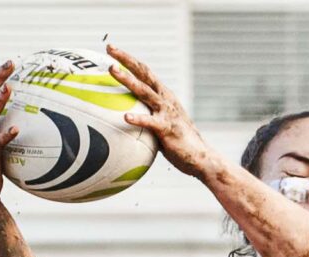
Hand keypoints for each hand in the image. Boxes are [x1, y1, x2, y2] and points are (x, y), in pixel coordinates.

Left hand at [108, 44, 210, 173]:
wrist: (199, 156)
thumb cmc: (177, 142)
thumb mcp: (159, 124)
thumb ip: (145, 116)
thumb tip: (123, 119)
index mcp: (162, 94)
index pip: (143, 71)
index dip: (127, 59)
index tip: (111, 48)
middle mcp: (164, 98)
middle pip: (143, 72)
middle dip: (126, 59)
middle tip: (109, 48)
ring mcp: (166, 111)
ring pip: (144, 91)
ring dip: (128, 80)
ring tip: (112, 70)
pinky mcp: (167, 128)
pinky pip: (150, 122)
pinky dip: (138, 119)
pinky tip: (125, 118)